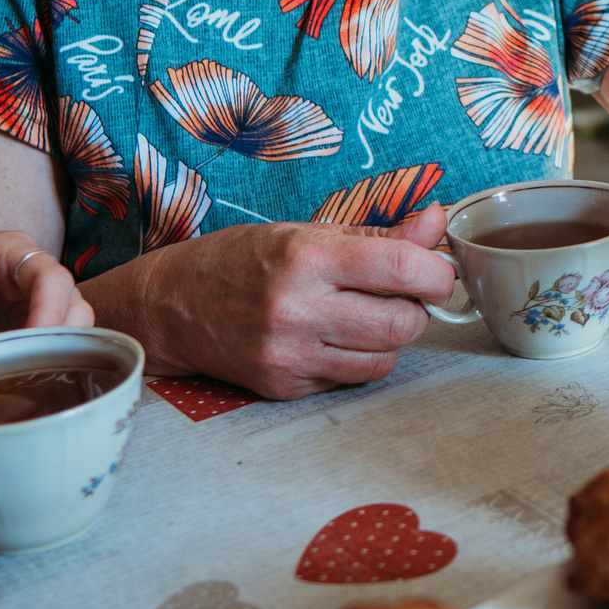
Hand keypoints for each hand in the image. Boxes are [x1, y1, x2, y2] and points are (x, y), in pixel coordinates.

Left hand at [0, 231, 92, 406]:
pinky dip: (48, 368)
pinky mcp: (26, 335)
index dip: (50, 313)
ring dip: (55, 357)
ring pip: (71, 330)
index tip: (31, 350)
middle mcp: (26, 275)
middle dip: (58, 339)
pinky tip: (26, 385)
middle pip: (71, 304)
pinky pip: (54, 351)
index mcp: (4, 252)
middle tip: (31, 373)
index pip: (50, 277)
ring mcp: (30, 306)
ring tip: (25, 381)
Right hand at [100, 206, 454, 399]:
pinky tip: (334, 338)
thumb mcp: (309, 231)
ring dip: (390, 338)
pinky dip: (358, 359)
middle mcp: (298, 310)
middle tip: (402, 294)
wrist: (171, 306)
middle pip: (403, 324)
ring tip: (366, 314)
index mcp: (308, 258)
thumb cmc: (244, 259)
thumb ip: (380, 233)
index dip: (436, 271)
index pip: (402, 268)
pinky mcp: (285, 387)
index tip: (437, 269)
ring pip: (385, 359)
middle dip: (417, 308)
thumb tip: (437, 221)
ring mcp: (290, 355)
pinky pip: (351, 379)